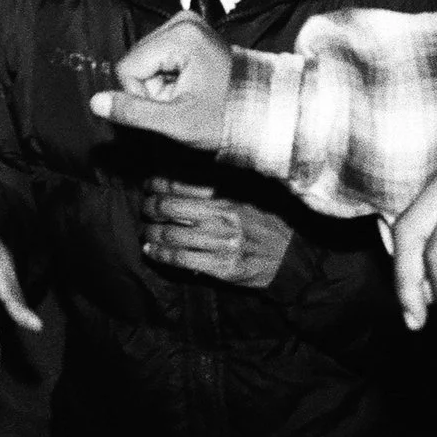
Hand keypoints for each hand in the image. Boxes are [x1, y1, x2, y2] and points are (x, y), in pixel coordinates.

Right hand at [88, 14, 230, 151]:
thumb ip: (133, 112)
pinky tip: (192, 85)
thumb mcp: (177, 122)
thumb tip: (95, 102)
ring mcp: (188, 24)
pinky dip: (170, 76)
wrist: (265, 114)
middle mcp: (183, 20)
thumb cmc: (225, 119)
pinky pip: (159, 55)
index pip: (128, 67)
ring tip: (190, 94)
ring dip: (161, 84)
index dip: (143, 95)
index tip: (174, 107)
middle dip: (153, 88)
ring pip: (145, 59)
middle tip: (184, 101)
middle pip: (136, 60)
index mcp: (181, 35)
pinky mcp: (191, 32)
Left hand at [140, 179, 293, 286]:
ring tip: (147, 233)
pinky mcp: (222, 267)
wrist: (291, 258)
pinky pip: (180, 259)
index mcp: (227, 194)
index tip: (149, 186)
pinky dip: (160, 255)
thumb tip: (183, 170)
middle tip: (145, 211)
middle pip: (167, 207)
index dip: (155, 184)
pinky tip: (151, 252)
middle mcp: (223, 216)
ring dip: (150, 234)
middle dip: (148, 209)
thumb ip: (218, 183)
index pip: (178, 183)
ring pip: (170, 235)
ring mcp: (222, 242)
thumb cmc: (266, 222)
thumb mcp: (246, 194)